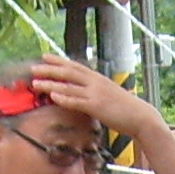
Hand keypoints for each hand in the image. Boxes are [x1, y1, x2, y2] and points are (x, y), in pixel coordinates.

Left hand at [26, 53, 158, 134]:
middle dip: (50, 70)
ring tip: (36, 83)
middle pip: (69, 72)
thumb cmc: (126, 109)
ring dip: (51, 84)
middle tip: (33, 69)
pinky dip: (64, 98)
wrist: (141, 117)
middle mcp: (95, 83)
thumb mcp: (109, 94)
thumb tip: (84, 91)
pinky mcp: (97, 107)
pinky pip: (77, 101)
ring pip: (69, 86)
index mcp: (98, 79)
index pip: (75, 66)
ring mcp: (96, 94)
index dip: (59, 60)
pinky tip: (53, 96)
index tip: (45, 56)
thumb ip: (96, 91)